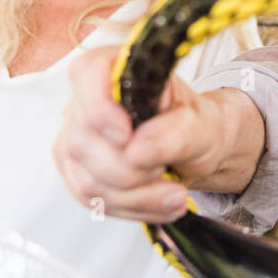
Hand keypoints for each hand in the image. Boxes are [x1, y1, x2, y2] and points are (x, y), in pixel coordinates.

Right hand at [52, 46, 265, 222]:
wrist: (197, 146)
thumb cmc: (196, 123)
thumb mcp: (202, 123)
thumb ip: (175, 132)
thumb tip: (136, 151)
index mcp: (117, 69)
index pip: (87, 74)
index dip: (99, 108)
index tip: (126, 136)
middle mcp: (86, 102)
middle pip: (84, 143)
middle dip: (134, 169)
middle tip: (169, 167)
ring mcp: (76, 139)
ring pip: (89, 181)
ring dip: (138, 196)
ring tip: (176, 194)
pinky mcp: (78, 173)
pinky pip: (94, 201)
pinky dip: (133, 208)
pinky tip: (161, 204)